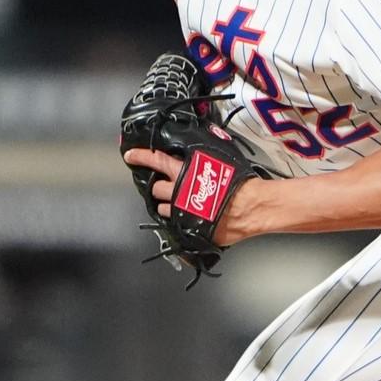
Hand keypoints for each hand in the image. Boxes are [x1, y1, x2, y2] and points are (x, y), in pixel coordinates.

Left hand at [124, 147, 264, 244]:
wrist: (250, 207)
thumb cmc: (238, 181)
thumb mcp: (220, 160)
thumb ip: (202, 158)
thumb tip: (196, 153)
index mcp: (184, 172)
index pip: (156, 161)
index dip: (141, 157)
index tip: (130, 156)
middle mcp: (178, 192)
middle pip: (156, 189)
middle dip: (159, 187)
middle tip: (168, 187)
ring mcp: (181, 212)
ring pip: (162, 209)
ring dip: (167, 206)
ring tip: (179, 205)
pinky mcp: (188, 228)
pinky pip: (176, 226)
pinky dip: (178, 221)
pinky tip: (187, 219)